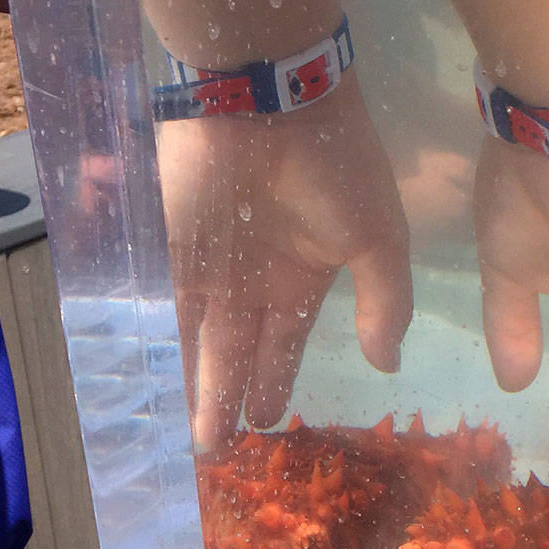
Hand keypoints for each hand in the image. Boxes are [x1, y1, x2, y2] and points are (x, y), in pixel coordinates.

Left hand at [157, 76, 412, 452]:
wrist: (275, 101)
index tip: (269, 421)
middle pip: (238, 349)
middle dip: (229, 396)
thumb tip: (387, 364)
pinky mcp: (171, 249)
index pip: (287, 341)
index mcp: (305, 275)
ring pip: (199, 338)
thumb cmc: (336, 168)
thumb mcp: (380, 240)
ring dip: (195, 385)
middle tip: (220, 448)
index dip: (276, 380)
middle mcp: (254, 276)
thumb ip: (385, 302)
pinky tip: (161, 383)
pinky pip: (165, 309)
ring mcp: (211, 263)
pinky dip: (162, 345)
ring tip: (194, 438)